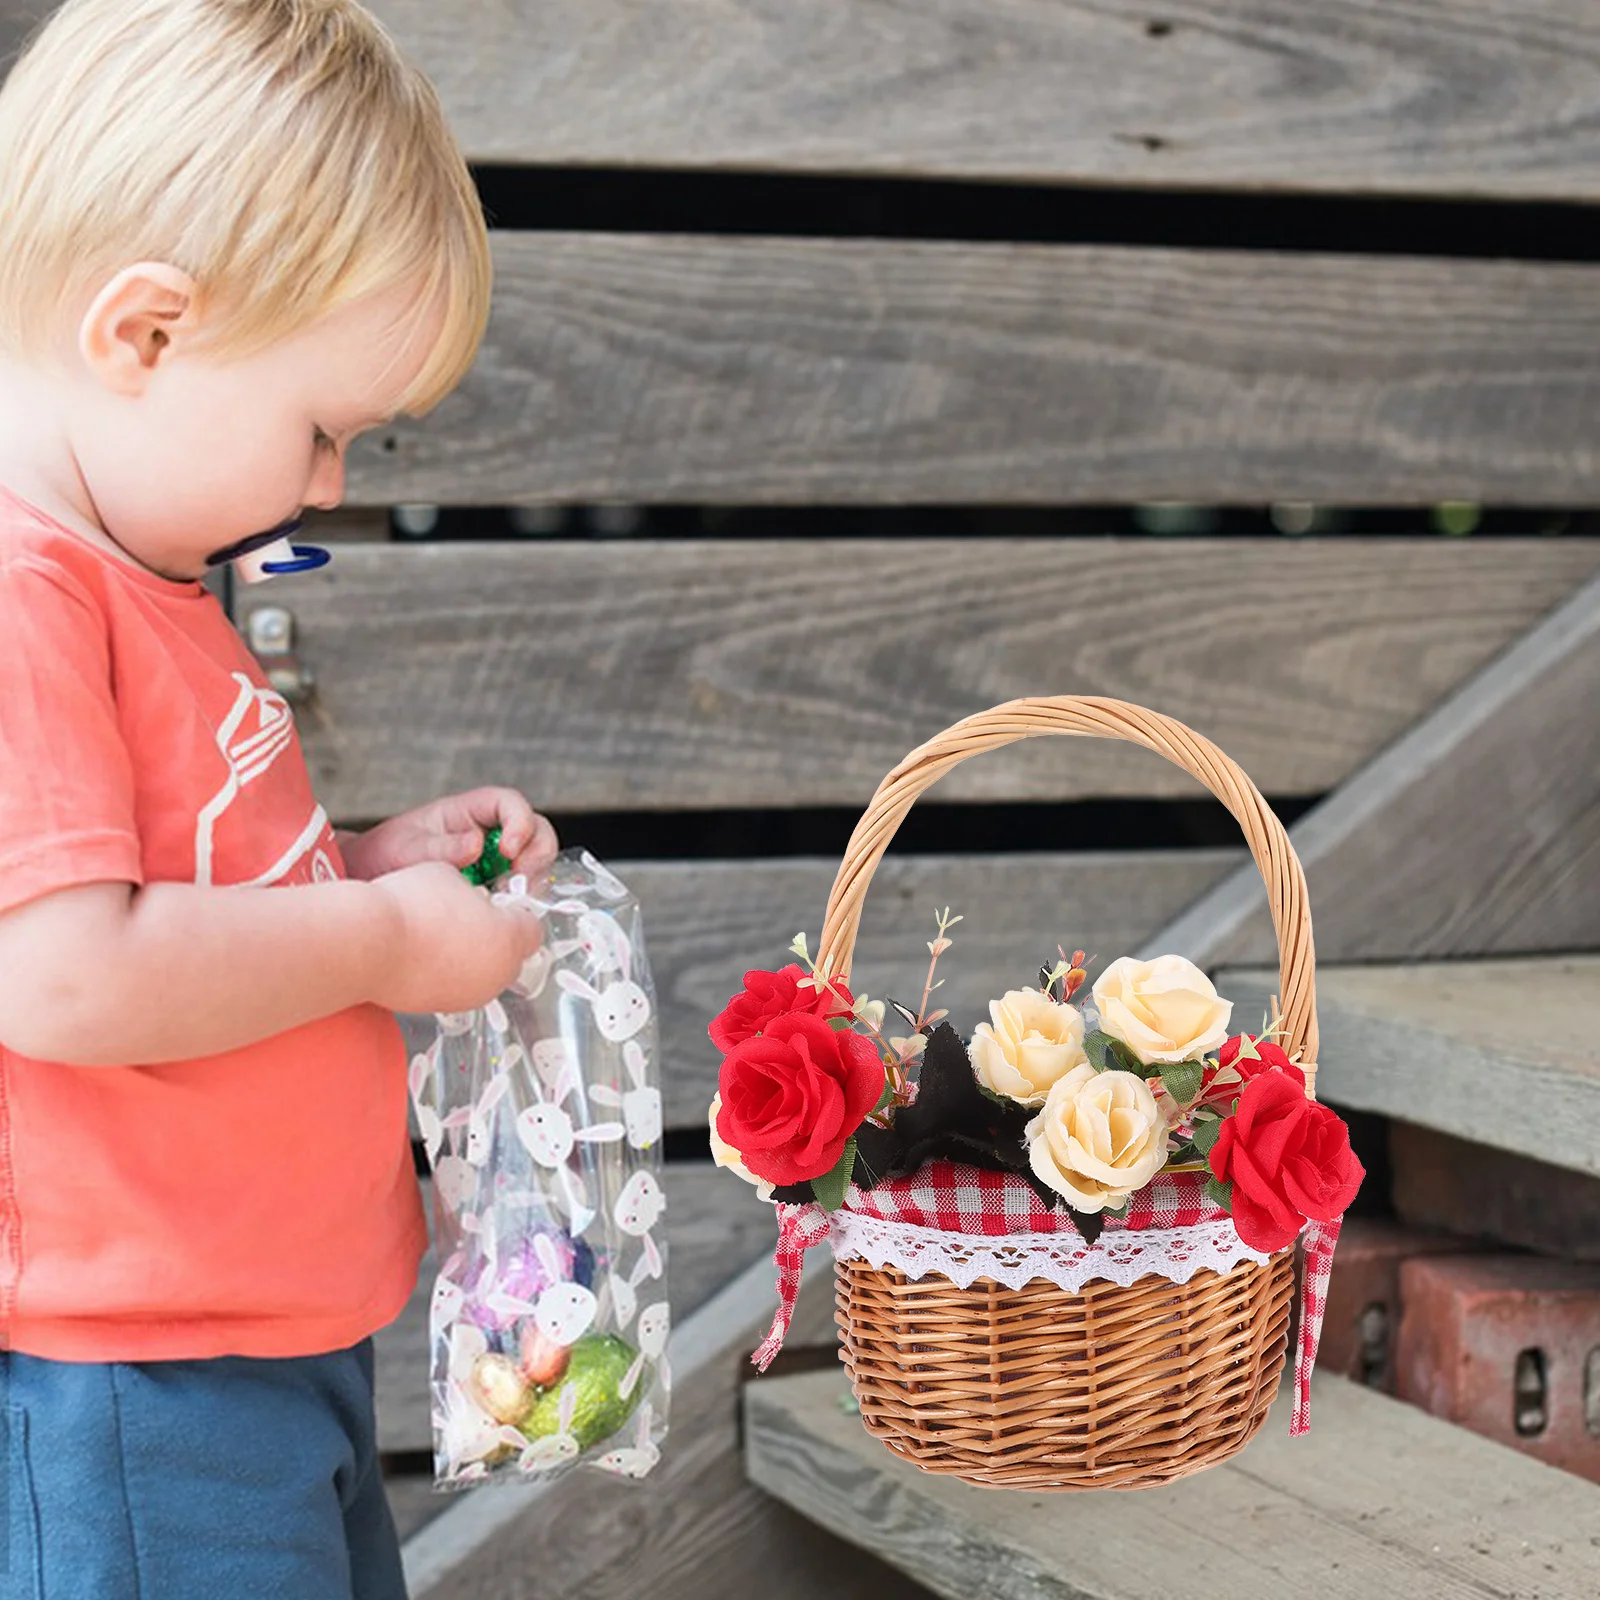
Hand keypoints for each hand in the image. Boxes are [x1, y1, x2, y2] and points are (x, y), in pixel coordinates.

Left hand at [340, 787, 557, 882]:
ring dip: (532, 880)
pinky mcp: (493, 885)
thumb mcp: (407, 848)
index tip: (509, 850)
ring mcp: (494, 860)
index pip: (509, 803)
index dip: (519, 822)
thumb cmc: (383, 855)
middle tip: (520, 881)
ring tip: (507, 898)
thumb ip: (441, 847)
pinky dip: (520, 899)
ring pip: (534, 861)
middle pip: (535, 831)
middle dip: (536, 854)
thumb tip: (477, 845)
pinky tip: (501, 911)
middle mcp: (488, 831)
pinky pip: (520, 888)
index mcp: (468, 810)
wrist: (370, 882)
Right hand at [370, 861, 544, 1013]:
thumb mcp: (450, 875)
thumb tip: (471, 899)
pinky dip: (448, 972)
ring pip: (484, 973)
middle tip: (469, 916)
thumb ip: (473, 891)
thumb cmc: (408, 907)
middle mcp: (495, 975)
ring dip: (472, 956)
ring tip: (440, 933)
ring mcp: (468, 995)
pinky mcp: (441, 1007)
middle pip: (512, 955)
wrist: (364, 944)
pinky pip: (457, 986)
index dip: (516, 912)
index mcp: (509, 940)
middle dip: (496, 936)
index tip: (499, 902)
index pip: (532, 928)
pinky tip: (424, 952)